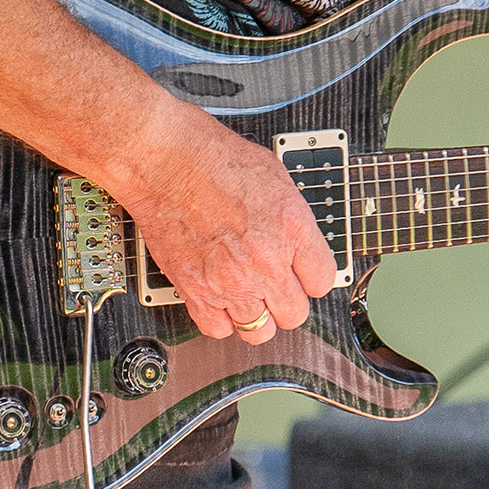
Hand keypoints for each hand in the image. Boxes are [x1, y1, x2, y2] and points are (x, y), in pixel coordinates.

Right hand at [100, 111, 339, 344]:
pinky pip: (218, 328)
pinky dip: (220, 319)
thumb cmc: (212, 158)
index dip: (313, 278)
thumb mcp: (275, 178)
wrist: (165, 161)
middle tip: (277, 288)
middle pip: (295, 313)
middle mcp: (265, 262)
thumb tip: (300, 242)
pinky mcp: (196, 290)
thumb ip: (292, 219)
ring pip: (259, 330)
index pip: (323, 281)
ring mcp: (231, 281)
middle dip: (288, 301)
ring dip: (256, 315)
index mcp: (291, 229)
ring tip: (248, 296)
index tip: (304, 275)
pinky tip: (220, 300)